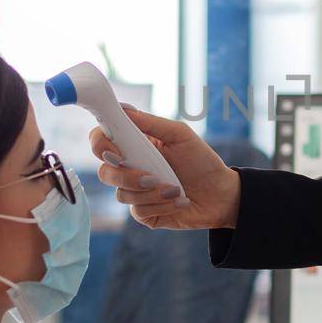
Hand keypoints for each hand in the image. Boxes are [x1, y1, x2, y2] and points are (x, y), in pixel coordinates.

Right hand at [89, 107, 241, 230]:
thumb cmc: (202, 161)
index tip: (113, 151)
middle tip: (151, 177)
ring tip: (176, 189)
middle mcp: (131, 167)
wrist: (221, 195)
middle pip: (105, 172)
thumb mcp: (180, 135)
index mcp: (135, 145)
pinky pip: (137, 211)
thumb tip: (123, 109)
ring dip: (151, 193)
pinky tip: (177, 201)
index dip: (100, 144)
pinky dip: (160, 206)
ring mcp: (135, 191)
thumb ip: (151, 123)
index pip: (101, 140)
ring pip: (122, 194)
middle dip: (126, 176)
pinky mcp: (144, 212)